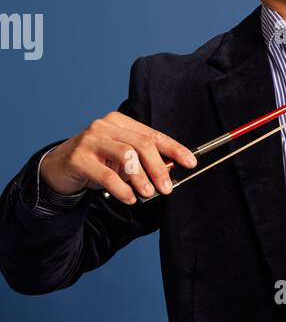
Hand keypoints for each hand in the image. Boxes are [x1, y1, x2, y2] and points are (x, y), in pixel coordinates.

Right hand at [40, 112, 196, 205]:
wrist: (59, 168)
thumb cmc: (97, 162)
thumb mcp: (121, 159)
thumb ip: (142, 161)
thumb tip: (169, 171)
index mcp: (119, 122)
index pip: (152, 135)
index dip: (174, 148)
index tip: (190, 162)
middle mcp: (105, 126)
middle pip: (142, 145)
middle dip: (159, 168)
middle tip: (167, 188)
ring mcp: (90, 140)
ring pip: (126, 157)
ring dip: (141, 178)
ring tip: (148, 193)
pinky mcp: (79, 157)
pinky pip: (107, 175)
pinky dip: (123, 189)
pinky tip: (129, 198)